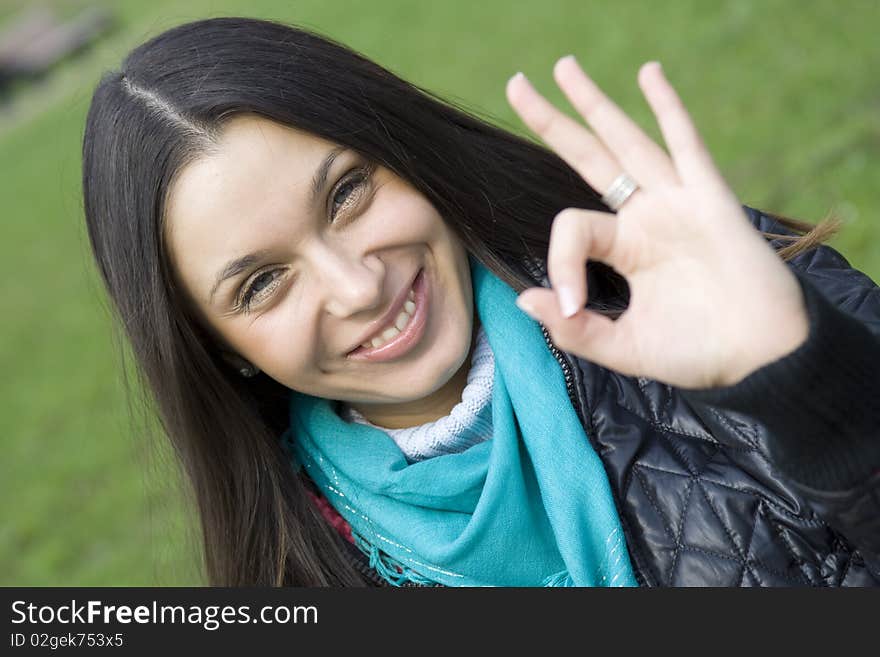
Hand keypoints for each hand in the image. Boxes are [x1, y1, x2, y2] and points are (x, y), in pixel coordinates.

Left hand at [507, 56, 808, 389]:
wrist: (760, 358)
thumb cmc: (697, 353)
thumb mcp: (625, 348)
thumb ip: (575, 330)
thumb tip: (525, 300)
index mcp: (625, 248)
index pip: (572, 228)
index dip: (560, 261)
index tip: (571, 303)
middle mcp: (646, 217)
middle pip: (589, 157)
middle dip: (553, 122)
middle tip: (516, 86)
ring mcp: (676, 203)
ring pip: (628, 141)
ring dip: (596, 103)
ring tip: (563, 67)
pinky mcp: (710, 199)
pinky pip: (686, 145)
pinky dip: (668, 109)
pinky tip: (648, 75)